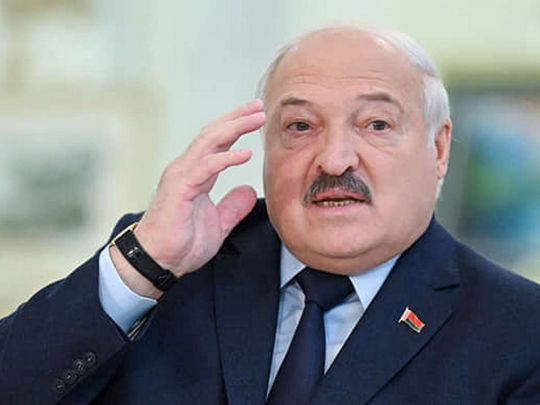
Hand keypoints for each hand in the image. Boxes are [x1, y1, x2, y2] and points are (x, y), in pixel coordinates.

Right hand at [111, 100, 264, 297]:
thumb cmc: (181, 244)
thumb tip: (249, 191)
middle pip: (213, 134)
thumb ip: (233, 207)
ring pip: (209, 143)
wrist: (157, 262)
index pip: (216, 142)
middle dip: (237, 118)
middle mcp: (186, 169)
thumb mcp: (217, 224)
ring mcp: (181, 176)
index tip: (256, 116)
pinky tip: (245, 153)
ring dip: (234, 128)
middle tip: (259, 107)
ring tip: (256, 119)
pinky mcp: (179, 189)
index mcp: (195, 175)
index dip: (236, 127)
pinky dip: (226, 158)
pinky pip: (205, 167)